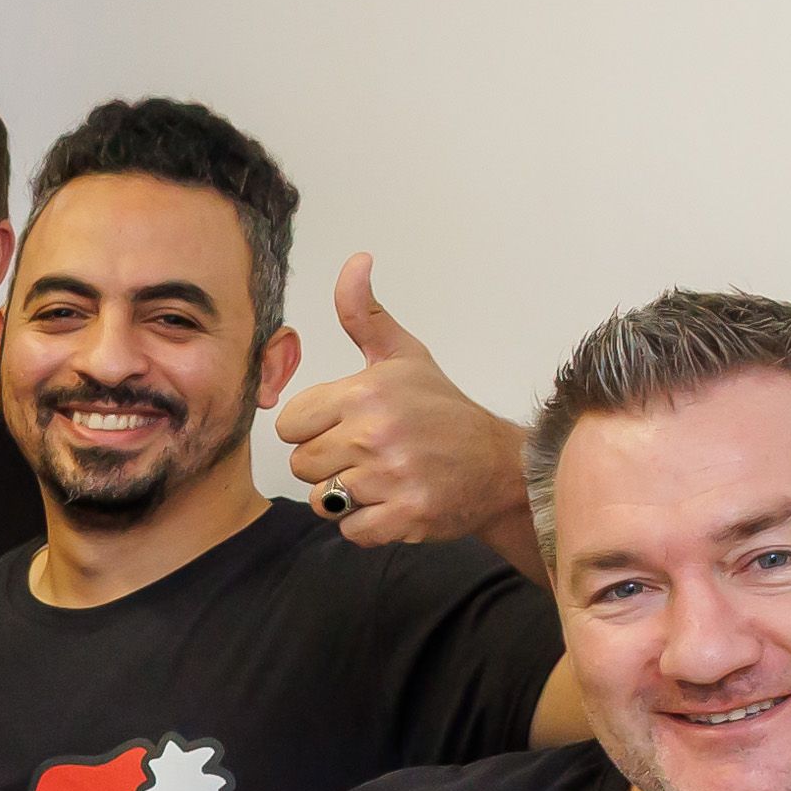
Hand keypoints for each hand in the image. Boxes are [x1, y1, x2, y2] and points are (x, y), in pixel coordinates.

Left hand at [271, 252, 535, 555]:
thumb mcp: (404, 356)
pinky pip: (350, 530)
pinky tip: (394, 502)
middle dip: (329, 464)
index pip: (290, 425)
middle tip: (369, 455)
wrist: (500, 465)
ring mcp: (391, 477)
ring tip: (382, 478)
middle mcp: (376, 433)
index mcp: (366, 392)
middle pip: (302, 465)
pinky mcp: (405, 516)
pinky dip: (368, 524)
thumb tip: (356, 261)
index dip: (314, 429)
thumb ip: (364, 314)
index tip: (347, 427)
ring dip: (347, 496)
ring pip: (322, 499)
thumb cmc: (444, 411)